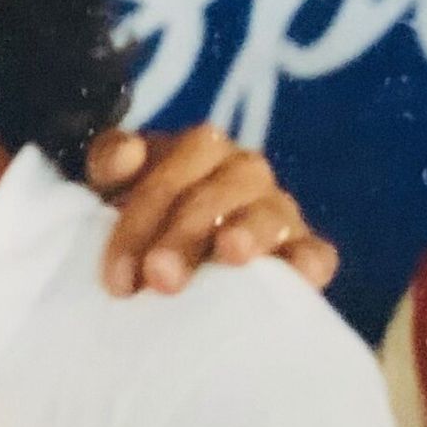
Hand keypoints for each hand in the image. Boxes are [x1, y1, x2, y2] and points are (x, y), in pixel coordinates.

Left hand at [85, 126, 339, 297]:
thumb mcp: (113, 187)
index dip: (137, 226)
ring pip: (265, 214)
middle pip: (213, 197)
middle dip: (183, 237)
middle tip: (159, 278)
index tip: (116, 278)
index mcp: (197, 147)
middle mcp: (242, 170)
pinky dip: (309, 260)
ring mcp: (276, 208)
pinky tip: (300, 274)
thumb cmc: (143, 218)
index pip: (168, 177)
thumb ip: (111, 161)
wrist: (173, 252)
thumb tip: (128, 153)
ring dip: (247, 233)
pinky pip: (315, 250)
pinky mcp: (304, 246)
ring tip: (230, 253)